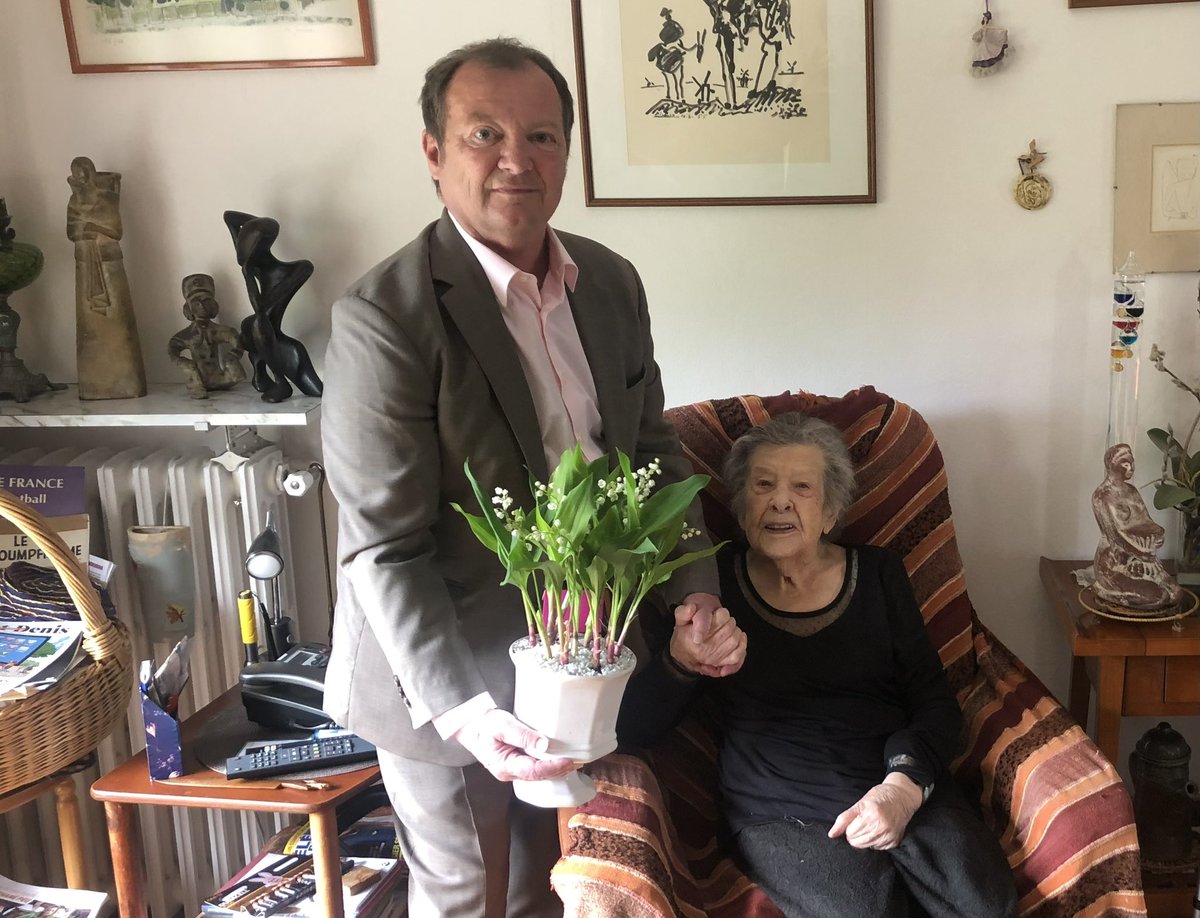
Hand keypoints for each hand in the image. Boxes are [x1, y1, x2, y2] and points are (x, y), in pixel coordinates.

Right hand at [451, 708, 577, 782]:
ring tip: (571, 762)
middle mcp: (508, 773)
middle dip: (557, 771)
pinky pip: (533, 769)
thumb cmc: (484, 724)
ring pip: (536, 775)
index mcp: (504, 765)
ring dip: (554, 770)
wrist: (470, 725)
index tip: (569, 761)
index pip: (534, 771)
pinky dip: (546, 765)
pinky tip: (556, 759)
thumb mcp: (503, 725)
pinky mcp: (514, 764)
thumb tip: (544, 744)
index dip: (553, 768)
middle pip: (538, 776)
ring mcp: (511, 770)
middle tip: (577, 762)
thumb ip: (523, 735)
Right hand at [671, 592, 745, 676]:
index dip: (720, 613)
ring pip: (735, 638)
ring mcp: (715, 658)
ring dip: (735, 630)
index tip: (716, 614)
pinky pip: (737, 655)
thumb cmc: (683, 637)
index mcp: (694, 638)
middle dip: (728, 620)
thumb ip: (683, 613)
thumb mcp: (679, 621)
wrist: (683, 656)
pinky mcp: (722, 663)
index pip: (718, 619)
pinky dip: (741, 645)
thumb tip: (691, 608)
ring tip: (727, 628)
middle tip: (722, 620)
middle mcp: (705, 650)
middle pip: (729, 627)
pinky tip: (738, 637)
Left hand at [827, 774, 922, 849]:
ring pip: (866, 846)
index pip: (850, 833)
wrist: (902, 797)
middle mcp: (881, 826)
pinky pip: (877, 848)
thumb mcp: (860, 803)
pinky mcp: (894, 841)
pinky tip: (877, 831)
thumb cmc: (879, 797)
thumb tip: (831, 834)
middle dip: (855, 835)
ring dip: (864, 839)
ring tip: (869, 827)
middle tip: (862, 824)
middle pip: (857, 842)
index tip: (854, 821)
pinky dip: (874, 842)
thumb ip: (844, 818)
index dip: (849, 828)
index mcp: (870, 814)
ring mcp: (889, 835)